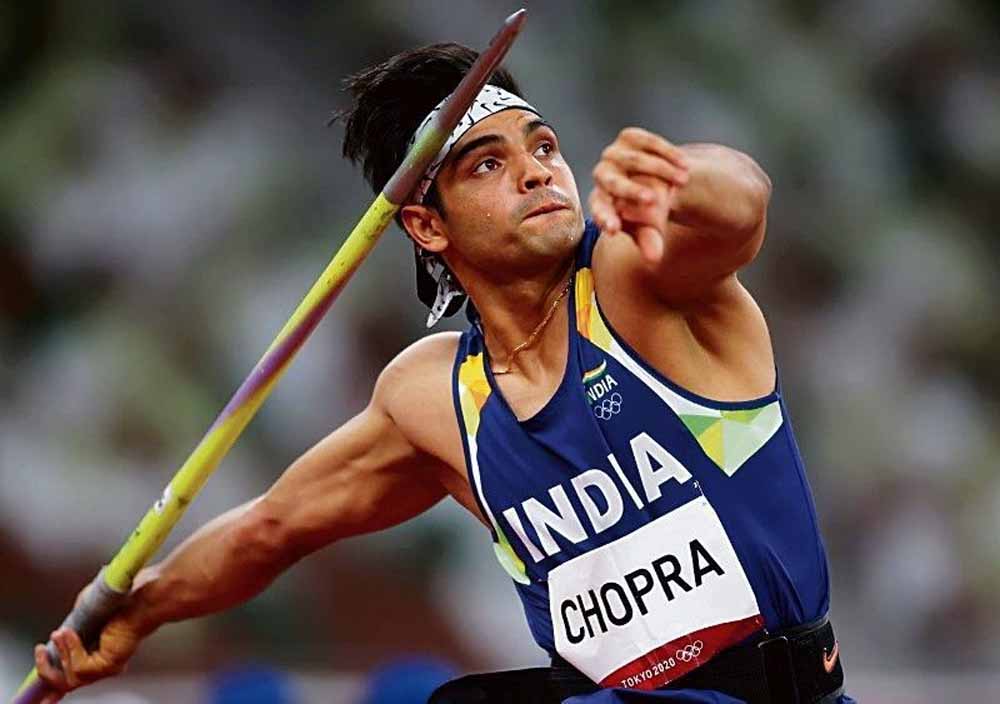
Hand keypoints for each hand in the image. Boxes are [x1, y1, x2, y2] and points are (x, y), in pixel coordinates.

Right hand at [33, 586, 144, 702]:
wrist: (140, 598)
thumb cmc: (120, 602)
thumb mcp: (85, 614)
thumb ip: (71, 629)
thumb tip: (58, 635)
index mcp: (99, 657)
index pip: (73, 679)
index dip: (54, 692)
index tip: (43, 701)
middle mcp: (103, 667)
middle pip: (66, 684)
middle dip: (47, 669)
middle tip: (40, 651)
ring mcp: (107, 668)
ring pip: (71, 678)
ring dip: (60, 653)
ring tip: (60, 634)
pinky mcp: (108, 666)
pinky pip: (80, 667)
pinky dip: (71, 649)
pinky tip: (70, 634)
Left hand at [589, 127, 688, 263]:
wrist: (655, 180)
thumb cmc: (647, 212)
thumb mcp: (650, 228)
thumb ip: (649, 242)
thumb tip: (653, 260)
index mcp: (600, 201)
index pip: (599, 209)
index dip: (605, 218)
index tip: (614, 230)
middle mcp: (601, 175)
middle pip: (612, 182)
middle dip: (631, 192)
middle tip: (654, 201)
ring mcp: (613, 154)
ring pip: (634, 160)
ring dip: (660, 170)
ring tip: (683, 182)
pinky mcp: (628, 137)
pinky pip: (647, 142)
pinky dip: (667, 153)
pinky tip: (684, 164)